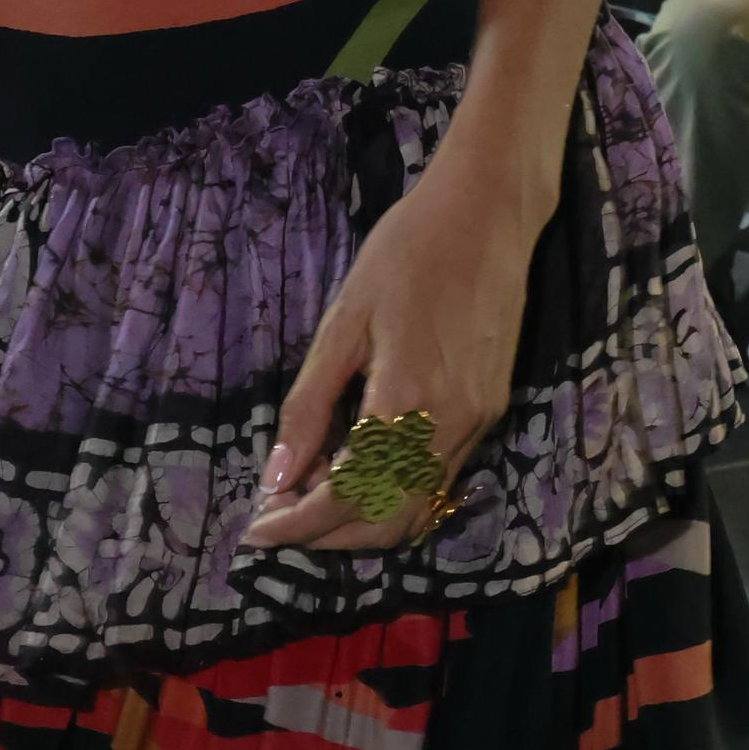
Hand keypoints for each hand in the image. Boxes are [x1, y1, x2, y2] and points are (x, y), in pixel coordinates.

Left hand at [240, 146, 541, 555]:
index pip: (347, 498)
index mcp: (406, 402)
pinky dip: (395, 493)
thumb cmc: (405, 253)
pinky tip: (359, 463)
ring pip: (419, 512)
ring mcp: (478, 425)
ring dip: (363, 521)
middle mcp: (450, 428)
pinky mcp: (491, 413)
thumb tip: (278, 475)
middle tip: (279, 515)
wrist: (488, 214)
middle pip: (386, 524)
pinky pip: (440, 482)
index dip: (298, 526)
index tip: (257, 531)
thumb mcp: (343, 324)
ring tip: (314, 490)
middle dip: (327, 536)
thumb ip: (309, 406)